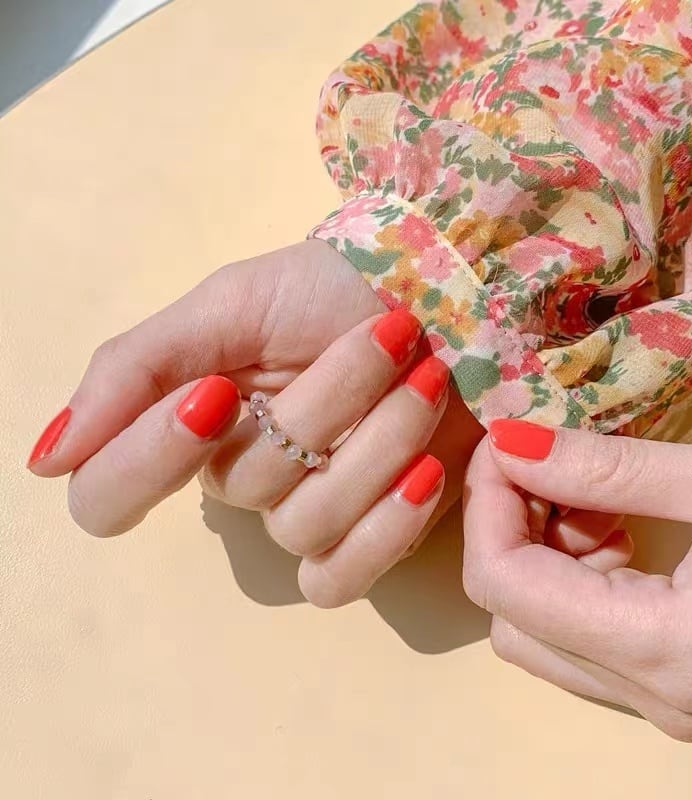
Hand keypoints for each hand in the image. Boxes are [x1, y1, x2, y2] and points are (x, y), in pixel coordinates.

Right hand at [28, 239, 483, 604]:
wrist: (443, 292)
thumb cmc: (332, 290)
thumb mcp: (228, 305)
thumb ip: (135, 370)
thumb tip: (49, 461)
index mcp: (190, 426)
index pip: (109, 496)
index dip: (151, 458)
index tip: (220, 392)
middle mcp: (243, 477)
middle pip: (241, 492)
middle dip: (325, 403)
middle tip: (387, 336)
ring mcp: (310, 513)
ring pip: (305, 526)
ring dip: (378, 440)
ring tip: (427, 375)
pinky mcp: (374, 536)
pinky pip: (343, 580)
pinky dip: (387, 526)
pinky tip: (424, 469)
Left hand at [462, 420, 691, 741]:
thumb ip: (609, 467)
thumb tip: (510, 441)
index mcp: (670, 652)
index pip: (508, 587)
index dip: (486, 507)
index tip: (502, 444)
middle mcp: (654, 698)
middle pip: (513, 616)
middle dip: (509, 529)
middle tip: (541, 461)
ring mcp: (665, 703)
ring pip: (539, 631)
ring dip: (543, 552)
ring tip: (596, 493)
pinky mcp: (675, 689)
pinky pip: (583, 637)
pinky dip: (575, 575)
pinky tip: (616, 526)